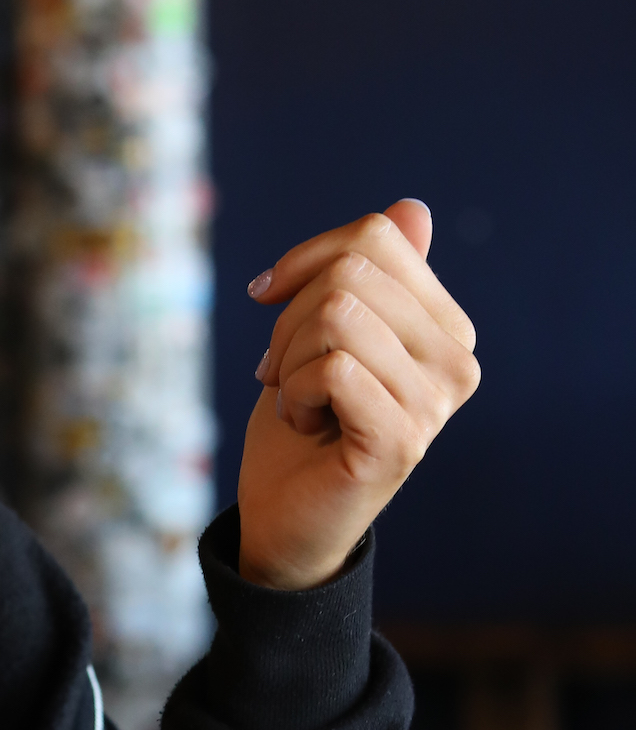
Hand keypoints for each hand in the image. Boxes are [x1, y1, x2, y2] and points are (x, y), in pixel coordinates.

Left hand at [238, 200, 479, 588]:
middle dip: (289, 320)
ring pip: (338, 316)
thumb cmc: (300, 427)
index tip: (271, 306)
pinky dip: (294, 393)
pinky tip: (304, 425)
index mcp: (445, 325)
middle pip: (351, 274)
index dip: (304, 263)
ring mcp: (436, 402)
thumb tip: (414, 208)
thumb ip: (369, 277)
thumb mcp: (320, 335)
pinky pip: (333, 369)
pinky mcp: (402, 439)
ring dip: (289, 361)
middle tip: (281, 372)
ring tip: (298, 402)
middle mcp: (457, 360)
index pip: (377, 237)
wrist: (283, 521)